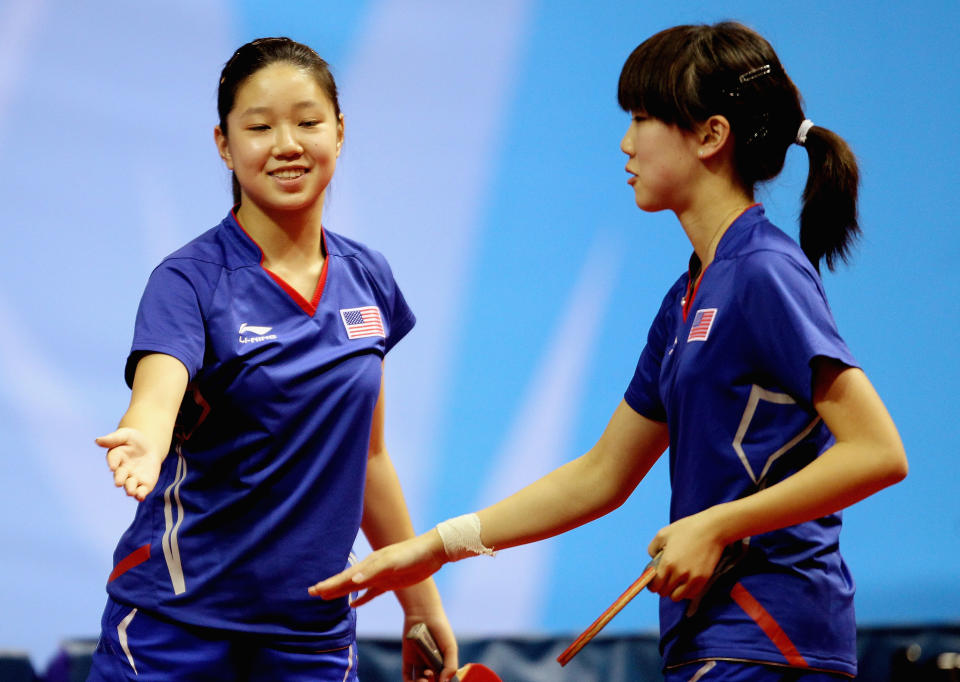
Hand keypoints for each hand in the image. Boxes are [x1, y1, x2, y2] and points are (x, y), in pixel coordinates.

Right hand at [96, 427, 163, 500]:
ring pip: (130, 486)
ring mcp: (133, 478)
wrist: (148, 447)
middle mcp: (122, 471)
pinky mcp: (144, 484)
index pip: (113, 460)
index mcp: (116, 458)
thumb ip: (112, 438)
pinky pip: (141, 491)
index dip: (113, 463)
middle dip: (119, 479)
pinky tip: (141, 496)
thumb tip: (97, 440)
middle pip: (120, 476)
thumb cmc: (133, 440)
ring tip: (131, 492)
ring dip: (130, 489)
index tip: (113, 466)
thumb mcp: (125, 435)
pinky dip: (140, 494)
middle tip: (119, 482)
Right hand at [308, 531, 444, 605]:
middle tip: (312, 593)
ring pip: (356, 587)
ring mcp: (380, 576)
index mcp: (370, 564)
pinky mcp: (390, 582)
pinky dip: (362, 598)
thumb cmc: (412, 554)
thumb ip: (373, 572)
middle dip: (330, 587)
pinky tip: (354, 604)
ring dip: (342, 592)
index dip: (329, 584)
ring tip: (326, 597)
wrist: (432, 552)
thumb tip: (353, 581)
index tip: (313, 590)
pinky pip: (371, 593)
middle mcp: (372, 569)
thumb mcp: (393, 563)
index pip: (345, 576)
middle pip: (346, 581)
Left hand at [402, 614, 458, 681]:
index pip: (444, 679)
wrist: (424, 614)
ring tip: (423, 680)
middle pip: (432, 681)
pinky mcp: (408, 660)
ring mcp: (420, 662)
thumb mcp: (450, 647)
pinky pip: (407, 675)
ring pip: (419, 681)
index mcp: (444, 662)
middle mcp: (431, 664)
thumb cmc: (441, 629)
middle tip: (430, 678)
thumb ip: (450, 666)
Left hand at [646, 507, 726, 603]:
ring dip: (673, 591)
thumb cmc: (687, 529)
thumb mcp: (663, 534)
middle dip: (661, 587)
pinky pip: (691, 594)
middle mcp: (679, 573)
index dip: (651, 585)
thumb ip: (653, 548)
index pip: (655, 585)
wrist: (712, 529)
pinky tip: (685, 582)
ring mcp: (692, 578)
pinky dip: (686, 591)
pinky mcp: (703, 579)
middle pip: (664, 592)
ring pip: (677, 597)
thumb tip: (653, 560)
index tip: (653, 582)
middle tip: (664, 579)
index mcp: (667, 563)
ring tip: (674, 582)